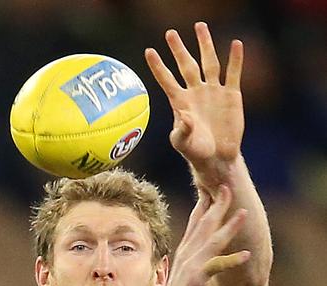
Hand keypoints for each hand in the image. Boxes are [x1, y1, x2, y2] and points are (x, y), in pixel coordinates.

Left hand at [145, 22, 243, 176]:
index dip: (158, 66)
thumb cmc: (195, 152)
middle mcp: (196, 92)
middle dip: (178, 49)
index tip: (148, 51)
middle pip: (187, 65)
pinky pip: (233, 73)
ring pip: (209, 62)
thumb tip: (183, 116)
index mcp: (181, 102)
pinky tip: (236, 44)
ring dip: (205, 45)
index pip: (167, 80)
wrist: (217, 158)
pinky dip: (235, 59)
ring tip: (200, 27)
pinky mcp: (231, 95)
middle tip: (170, 33)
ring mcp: (214, 92)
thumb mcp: (183, 144)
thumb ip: (182, 130)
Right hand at [156, 185, 248, 285]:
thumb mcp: (184, 275)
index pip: (195, 223)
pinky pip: (217, 266)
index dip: (204, 205)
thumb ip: (190, 262)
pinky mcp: (196, 279)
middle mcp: (187, 254)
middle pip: (204, 224)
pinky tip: (247, 255)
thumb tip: (196, 256)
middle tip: (227, 187)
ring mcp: (191, 265)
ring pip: (212, 240)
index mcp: (184, 252)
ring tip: (243, 213)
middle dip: (217, 205)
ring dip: (229, 226)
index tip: (212, 189)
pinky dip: (232, 260)